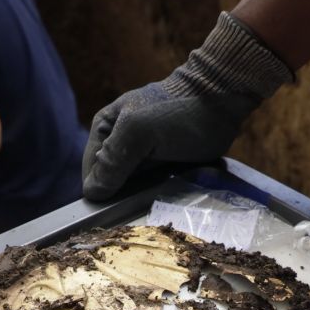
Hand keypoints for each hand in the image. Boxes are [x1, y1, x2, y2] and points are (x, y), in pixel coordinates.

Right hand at [82, 12, 292, 200]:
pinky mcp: (163, 165)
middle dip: (121, 197)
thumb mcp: (138, 132)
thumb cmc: (177, 112)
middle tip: (138, 207)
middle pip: (110, 183)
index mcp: (104, 130)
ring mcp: (142, 156)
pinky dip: (156, 195)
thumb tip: (92, 192)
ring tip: (154, 203)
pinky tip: (164, 198)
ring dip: (140, 198)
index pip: (90, 173)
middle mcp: (120, 144)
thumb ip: (114, 160)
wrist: (220, 100)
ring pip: (131, 189)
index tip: (113, 209)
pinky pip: (152, 188)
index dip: (99, 192)